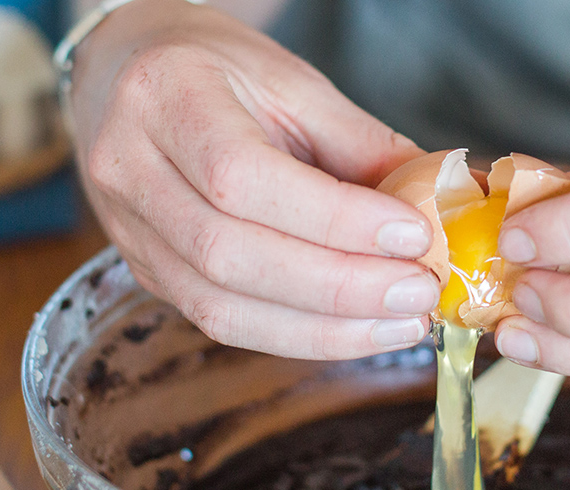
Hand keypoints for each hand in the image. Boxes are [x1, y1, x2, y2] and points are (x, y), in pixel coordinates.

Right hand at [68, 0, 438, 358]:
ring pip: (222, 308)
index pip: (243, 177)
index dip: (334, 219)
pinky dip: (300, 336)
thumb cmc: (221, 72)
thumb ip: (363, 147)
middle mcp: (127, 168)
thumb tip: (442, 205)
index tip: (413, 236)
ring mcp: (129, 231)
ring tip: (400, 325)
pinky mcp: (148, 274)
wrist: (132, 74)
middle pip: (230, 255)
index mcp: (164, 97)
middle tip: (417, 293)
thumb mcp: (295, 85)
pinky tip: (358, 331)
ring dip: (325, 328)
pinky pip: (224, 324)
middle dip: (339, 287)